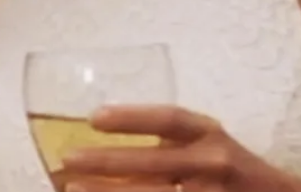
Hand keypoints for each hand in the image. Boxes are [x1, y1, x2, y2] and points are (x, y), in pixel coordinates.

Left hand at [59, 105, 300, 191]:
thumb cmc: (232, 170)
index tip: (94, 117)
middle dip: (107, 163)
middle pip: (154, 165)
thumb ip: (170, 142)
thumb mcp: (207, 144)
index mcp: (209, 135)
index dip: (132, 117)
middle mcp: (214, 163)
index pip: (170, 120)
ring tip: (73, 189)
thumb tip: (104, 140)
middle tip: (68, 161)